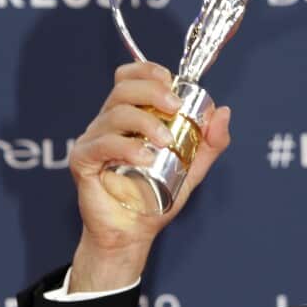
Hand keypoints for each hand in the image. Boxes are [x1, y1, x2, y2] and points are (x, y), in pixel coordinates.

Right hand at [67, 61, 231, 291]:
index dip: (149, 72)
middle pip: (123, 89)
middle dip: (152, 91)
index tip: (172, 82)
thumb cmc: (155, 201)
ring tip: (165, 143)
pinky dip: (127, 147)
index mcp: (130, 118)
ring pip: (115, 113)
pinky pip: (103, 143)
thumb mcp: (192, 169)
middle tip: (175, 107)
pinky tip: (145, 158)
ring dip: (145, 122)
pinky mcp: (83, 160)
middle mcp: (108, 123)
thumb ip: (209, 143)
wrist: (132, 235)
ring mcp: (93, 140)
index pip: (130, 78)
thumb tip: (223, 112)